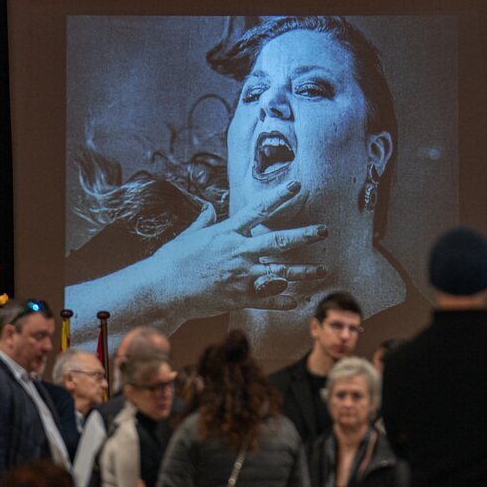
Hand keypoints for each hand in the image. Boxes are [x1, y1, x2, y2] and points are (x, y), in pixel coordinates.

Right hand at [149, 180, 328, 315]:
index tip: (297, 186)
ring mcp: (241, 275)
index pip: (260, 210)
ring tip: (322, 271)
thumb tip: (207, 208)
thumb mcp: (189, 235)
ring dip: (303, 272)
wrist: (163, 288)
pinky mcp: (239, 296)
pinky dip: (283, 300)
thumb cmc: (172, 260)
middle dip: (304, 235)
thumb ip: (203, 221)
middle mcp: (239, 251)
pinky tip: (298, 300)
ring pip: (280, 272)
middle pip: (279, 241)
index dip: (280, 197)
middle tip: (323, 230)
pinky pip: (267, 299)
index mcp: (228, 233)